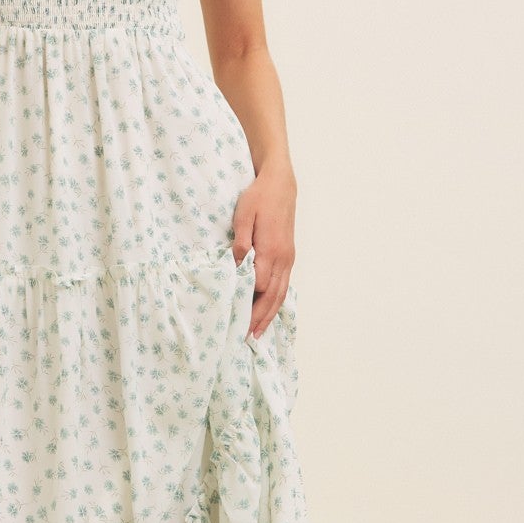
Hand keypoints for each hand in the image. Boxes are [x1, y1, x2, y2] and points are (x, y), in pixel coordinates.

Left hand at [231, 162, 296, 338]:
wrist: (280, 185)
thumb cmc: (259, 198)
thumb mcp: (244, 215)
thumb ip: (241, 240)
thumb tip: (236, 264)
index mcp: (270, 249)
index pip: (260, 284)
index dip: (248, 302)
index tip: (235, 317)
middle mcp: (283, 258)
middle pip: (272, 296)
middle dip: (260, 318)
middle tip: (248, 337)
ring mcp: (288, 259)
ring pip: (280, 294)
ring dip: (269, 315)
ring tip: (258, 333)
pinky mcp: (288, 257)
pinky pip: (284, 286)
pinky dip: (277, 303)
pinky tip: (270, 312)